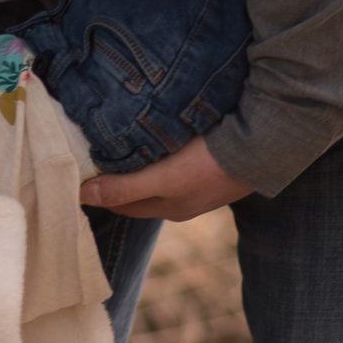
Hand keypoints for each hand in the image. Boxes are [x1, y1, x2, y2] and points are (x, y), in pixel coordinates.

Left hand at [80, 136, 253, 221]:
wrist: (264, 147)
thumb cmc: (209, 167)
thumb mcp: (163, 180)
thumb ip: (123, 188)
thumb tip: (81, 197)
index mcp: (170, 209)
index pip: (122, 205)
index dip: (99, 192)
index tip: (77, 173)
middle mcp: (184, 200)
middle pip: (139, 189)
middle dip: (116, 175)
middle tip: (91, 152)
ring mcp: (201, 181)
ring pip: (158, 173)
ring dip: (139, 161)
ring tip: (117, 139)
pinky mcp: (213, 160)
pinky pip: (177, 158)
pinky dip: (161, 150)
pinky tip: (155, 132)